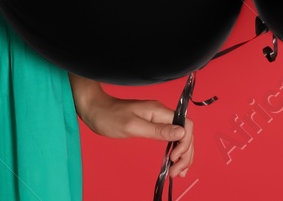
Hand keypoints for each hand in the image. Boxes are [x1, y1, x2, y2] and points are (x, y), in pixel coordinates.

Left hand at [77, 92, 194, 178]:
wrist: (96, 110)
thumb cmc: (111, 117)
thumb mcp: (133, 126)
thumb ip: (158, 131)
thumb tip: (181, 133)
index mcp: (160, 111)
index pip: (186, 125)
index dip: (185, 143)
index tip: (174, 159)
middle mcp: (162, 114)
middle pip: (185, 133)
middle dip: (185, 153)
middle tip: (177, 172)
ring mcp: (158, 120)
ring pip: (180, 137)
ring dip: (182, 155)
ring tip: (178, 172)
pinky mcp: (153, 126)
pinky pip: (171, 138)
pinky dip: (175, 151)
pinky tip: (174, 162)